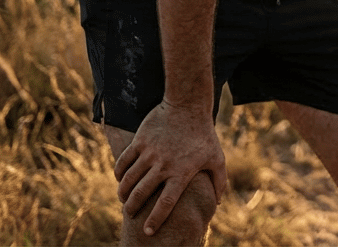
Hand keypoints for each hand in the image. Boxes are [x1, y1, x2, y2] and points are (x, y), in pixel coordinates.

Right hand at [113, 100, 227, 235]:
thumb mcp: (217, 157)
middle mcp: (164, 165)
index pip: (166, 203)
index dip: (155, 219)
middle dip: (133, 208)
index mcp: (182, 172)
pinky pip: (123, 161)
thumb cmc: (204, 134)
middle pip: (141, 194)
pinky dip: (118, 173)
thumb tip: (218, 203)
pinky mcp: (140, 141)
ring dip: (123, 193)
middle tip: (131, 214)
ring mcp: (150, 153)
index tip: (148, 231)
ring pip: (129, 179)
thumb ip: (219, 181)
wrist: (188, 105)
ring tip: (124, 200)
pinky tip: (120, 179)